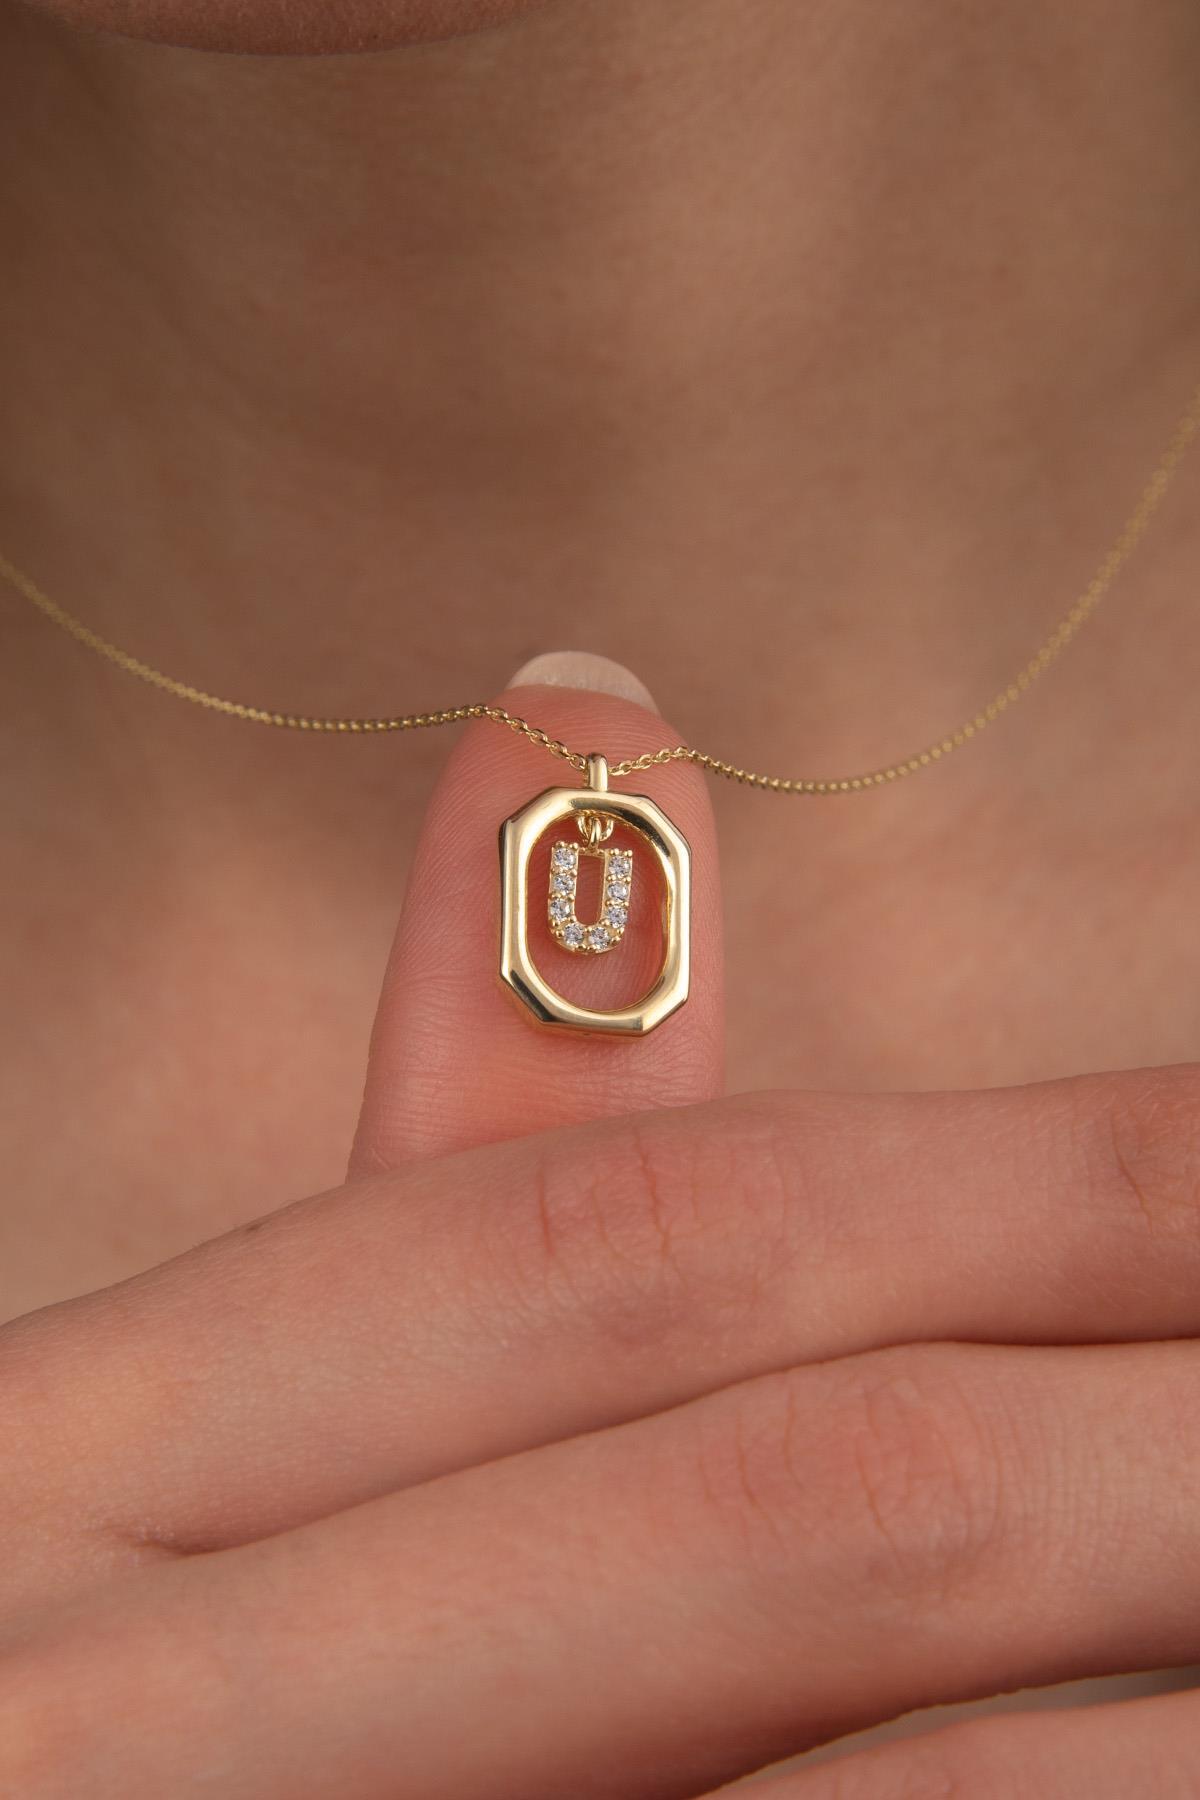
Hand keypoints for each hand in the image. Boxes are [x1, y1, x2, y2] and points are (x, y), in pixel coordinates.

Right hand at [4, 680, 1197, 1797]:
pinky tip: (1167, 1763)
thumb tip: (582, 694)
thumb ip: (447, 1114)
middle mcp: (113, 1684)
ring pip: (847, 1750)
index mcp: (84, 1460)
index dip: (1015, 1171)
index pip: (623, 1238)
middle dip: (1152, 1403)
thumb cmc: (79, 1710)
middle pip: (784, 1488)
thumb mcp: (205, 1425)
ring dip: (1155, 1671)